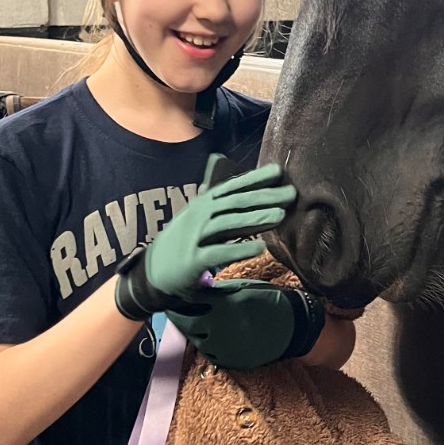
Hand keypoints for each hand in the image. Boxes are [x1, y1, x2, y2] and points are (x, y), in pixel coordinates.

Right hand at [114, 156, 294, 321]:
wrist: (152, 272)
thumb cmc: (182, 241)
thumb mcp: (197, 216)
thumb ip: (218, 200)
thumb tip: (227, 172)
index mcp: (203, 204)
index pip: (232, 187)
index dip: (255, 178)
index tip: (279, 172)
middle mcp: (199, 216)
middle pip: (235, 203)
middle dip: (264, 196)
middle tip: (291, 193)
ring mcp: (194, 237)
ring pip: (228, 224)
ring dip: (255, 219)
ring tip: (280, 215)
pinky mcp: (192, 261)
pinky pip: (218, 253)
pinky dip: (239, 249)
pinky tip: (260, 248)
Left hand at [166, 280, 324, 369]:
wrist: (294, 326)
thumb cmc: (269, 301)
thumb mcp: (244, 288)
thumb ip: (219, 291)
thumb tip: (198, 289)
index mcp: (223, 306)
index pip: (190, 302)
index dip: (180, 300)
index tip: (174, 297)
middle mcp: (220, 328)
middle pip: (188, 324)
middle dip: (182, 318)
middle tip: (178, 312)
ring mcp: (225, 347)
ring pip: (198, 341)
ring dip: (194, 332)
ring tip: (195, 324)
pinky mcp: (232, 361)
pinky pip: (212, 355)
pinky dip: (208, 345)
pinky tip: (211, 337)